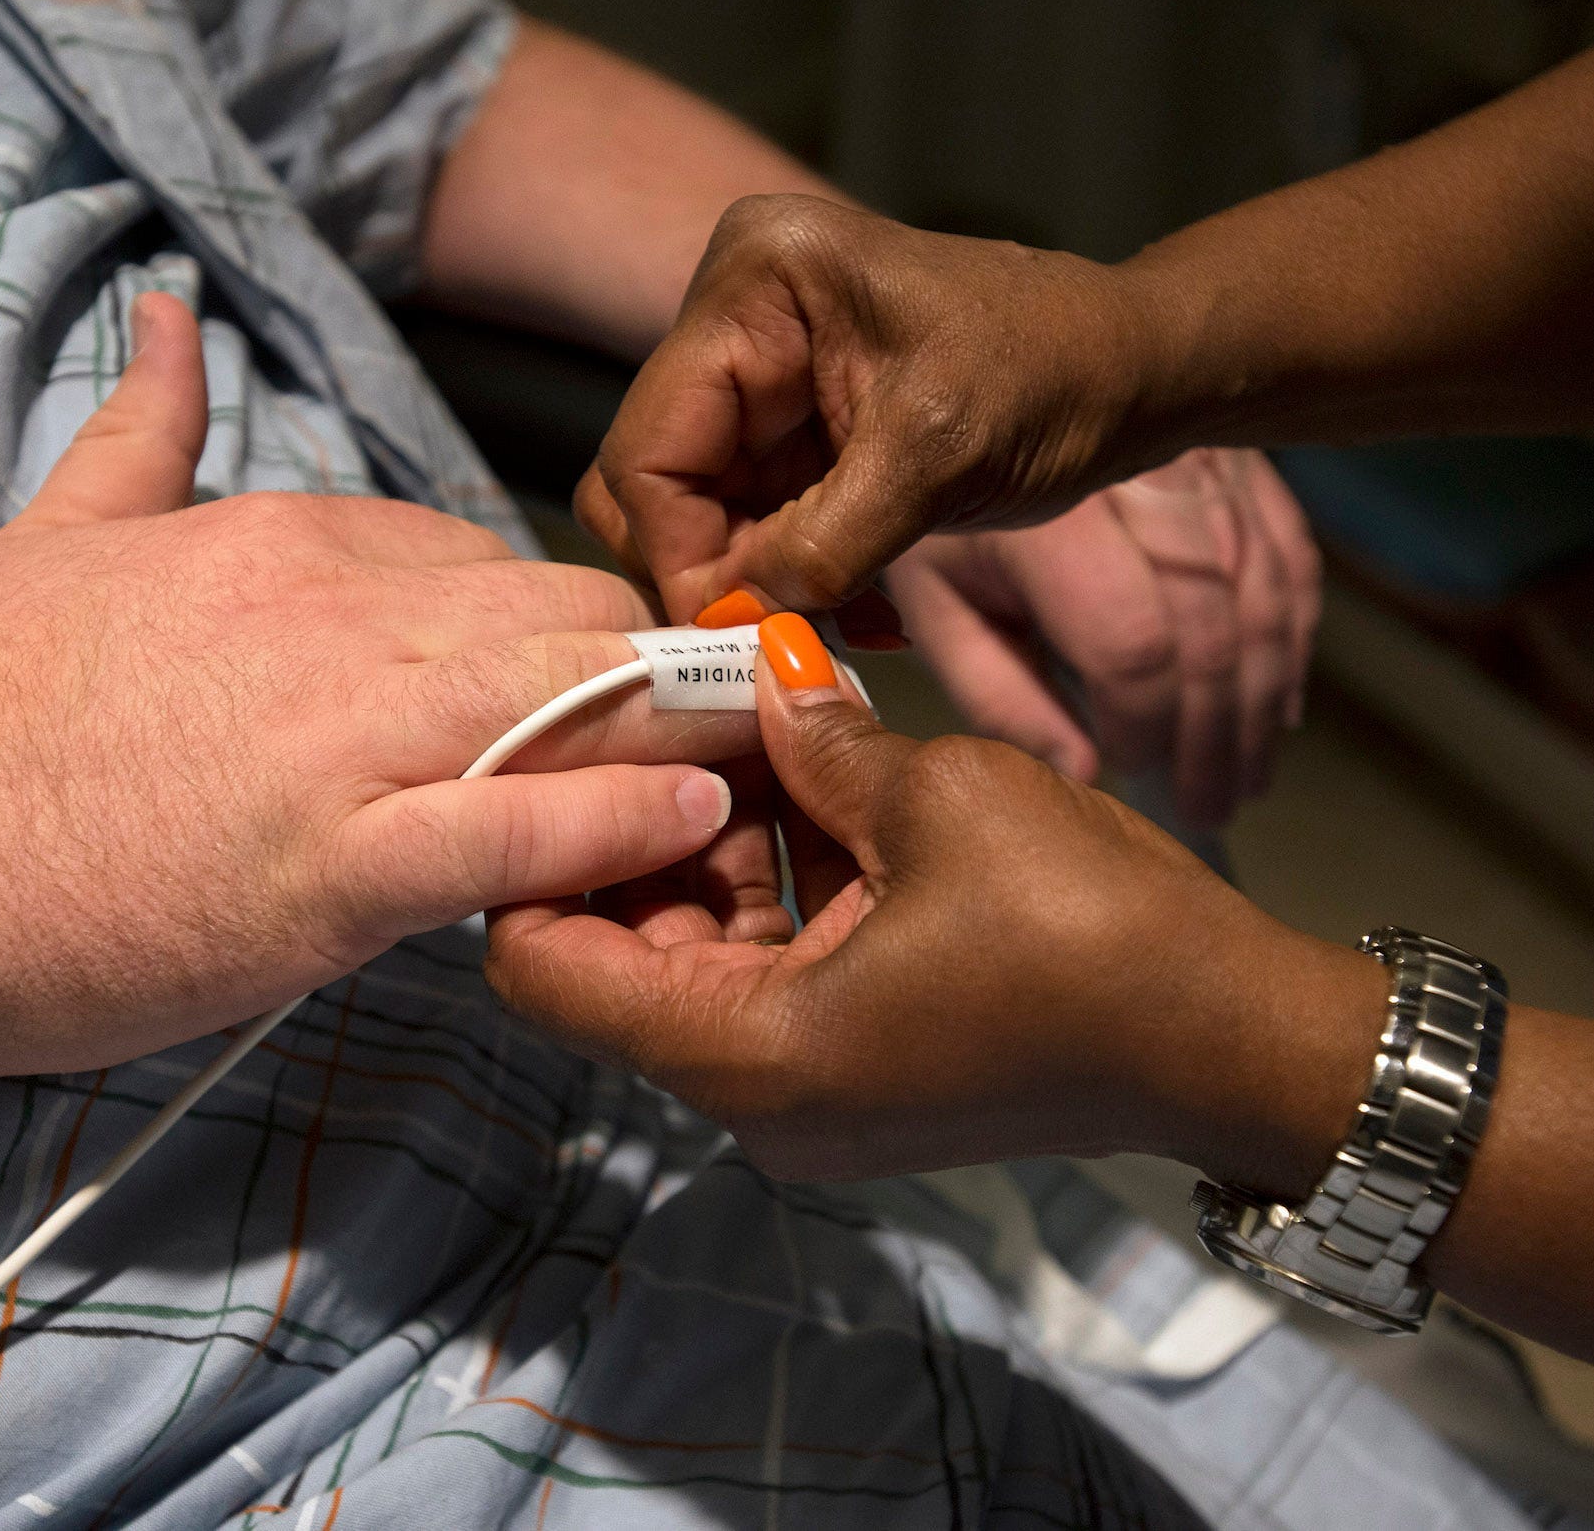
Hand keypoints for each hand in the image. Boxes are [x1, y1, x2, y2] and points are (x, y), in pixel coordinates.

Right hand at [0, 295, 760, 1086]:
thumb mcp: (51, 535)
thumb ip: (141, 426)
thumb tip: (173, 317)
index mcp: (278, 536)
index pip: (478, 549)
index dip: (532, 622)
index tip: (550, 679)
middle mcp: (333, 616)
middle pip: (565, 608)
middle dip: (631, 667)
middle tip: (665, 730)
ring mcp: (343, 742)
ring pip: (575, 695)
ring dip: (663, 731)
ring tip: (723, 769)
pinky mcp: (340, 871)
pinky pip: (528, 825)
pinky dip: (623, 819)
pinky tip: (686, 816)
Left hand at [486, 617, 1383, 1191]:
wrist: (1233, 1040)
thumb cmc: (1094, 930)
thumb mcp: (937, 798)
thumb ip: (815, 737)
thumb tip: (752, 667)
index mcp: (748, 1054)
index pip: (543, 970)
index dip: (530, 853)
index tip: (556, 746)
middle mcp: (755, 1097)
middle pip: (615, 956)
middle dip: (635, 827)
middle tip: (660, 707)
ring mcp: (806, 1093)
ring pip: (693, 955)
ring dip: (709, 844)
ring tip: (741, 725)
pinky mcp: (855, 1070)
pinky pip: (766, 971)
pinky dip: (771, 882)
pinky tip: (807, 780)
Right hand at [576, 194, 1191, 618]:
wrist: (1132, 367)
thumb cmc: (1057, 371)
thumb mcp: (938, 457)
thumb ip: (822, 545)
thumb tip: (732, 623)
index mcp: (756, 282)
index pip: (650, 446)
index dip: (678, 553)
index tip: (738, 634)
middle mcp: (734, 317)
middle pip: (652, 481)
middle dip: (709, 572)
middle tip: (777, 640)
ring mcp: (756, 373)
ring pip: (692, 515)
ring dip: (753, 588)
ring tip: (832, 628)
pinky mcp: (784, 426)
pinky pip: (743, 524)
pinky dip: (787, 579)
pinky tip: (856, 608)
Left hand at [887, 449, 1319, 825]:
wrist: (973, 385)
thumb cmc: (939, 510)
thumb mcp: (932, 598)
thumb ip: (995, 691)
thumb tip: (1083, 772)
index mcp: (1046, 522)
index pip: (1128, 642)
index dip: (1144, 722)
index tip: (1131, 771)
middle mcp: (1136, 483)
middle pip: (1207, 627)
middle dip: (1214, 733)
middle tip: (1207, 806)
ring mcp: (1198, 464)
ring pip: (1259, 596)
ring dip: (1259, 698)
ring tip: (1243, 778)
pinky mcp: (1234, 459)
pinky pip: (1287, 556)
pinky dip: (1288, 638)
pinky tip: (1275, 706)